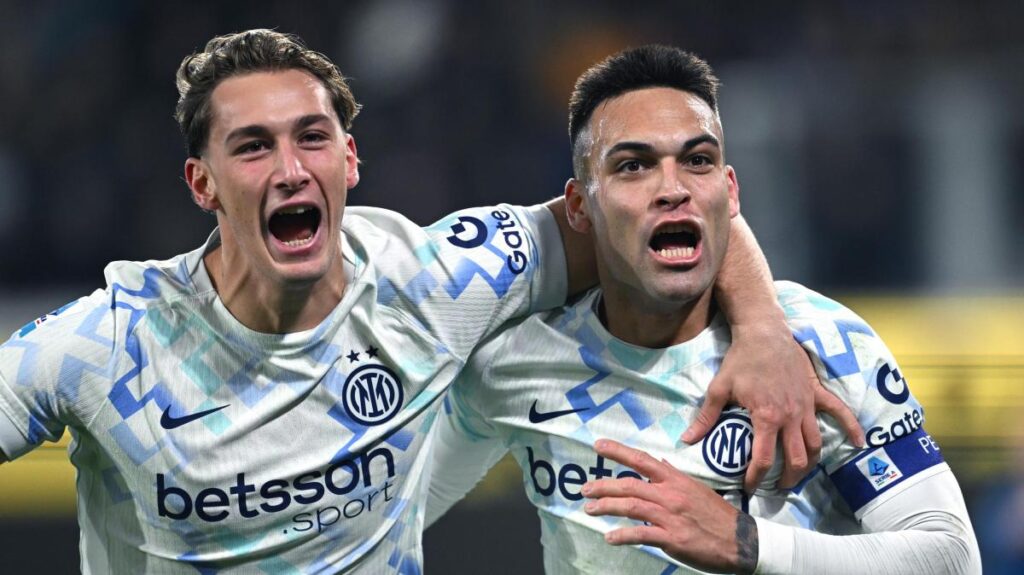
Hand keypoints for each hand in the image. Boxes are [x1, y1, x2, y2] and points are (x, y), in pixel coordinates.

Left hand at [582, 439, 758, 573]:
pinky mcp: (672, 538)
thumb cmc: (717, 515)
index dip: (619, 451)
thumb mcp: (697, 489)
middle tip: (585, 489)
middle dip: (603, 486)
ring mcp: (670, 516)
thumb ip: (675, 476)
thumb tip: (661, 462)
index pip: (643, 460)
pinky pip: (641, 534)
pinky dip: (622, 535)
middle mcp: (670, 494)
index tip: (598, 445)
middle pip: (629, 484)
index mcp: (676, 480)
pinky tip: (609, 537)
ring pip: (631, 506)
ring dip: (606, 507)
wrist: (740, 540)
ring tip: (589, 510)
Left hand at [682, 325, 863, 491]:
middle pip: (796, 459)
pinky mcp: (817, 393)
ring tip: (800, 474)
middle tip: (777, 487)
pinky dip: (851, 428)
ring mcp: (807, 406)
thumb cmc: (740, 360)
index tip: (749, 487)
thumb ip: (706, 417)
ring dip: (810, 464)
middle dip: (787, 479)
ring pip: (816, 444)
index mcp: (767, 418)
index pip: (764, 459)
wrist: (764, 332)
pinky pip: (840, 412)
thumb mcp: (719, 389)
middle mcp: (791, 416)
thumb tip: (687, 439)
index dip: (756, 478)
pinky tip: (859, 443)